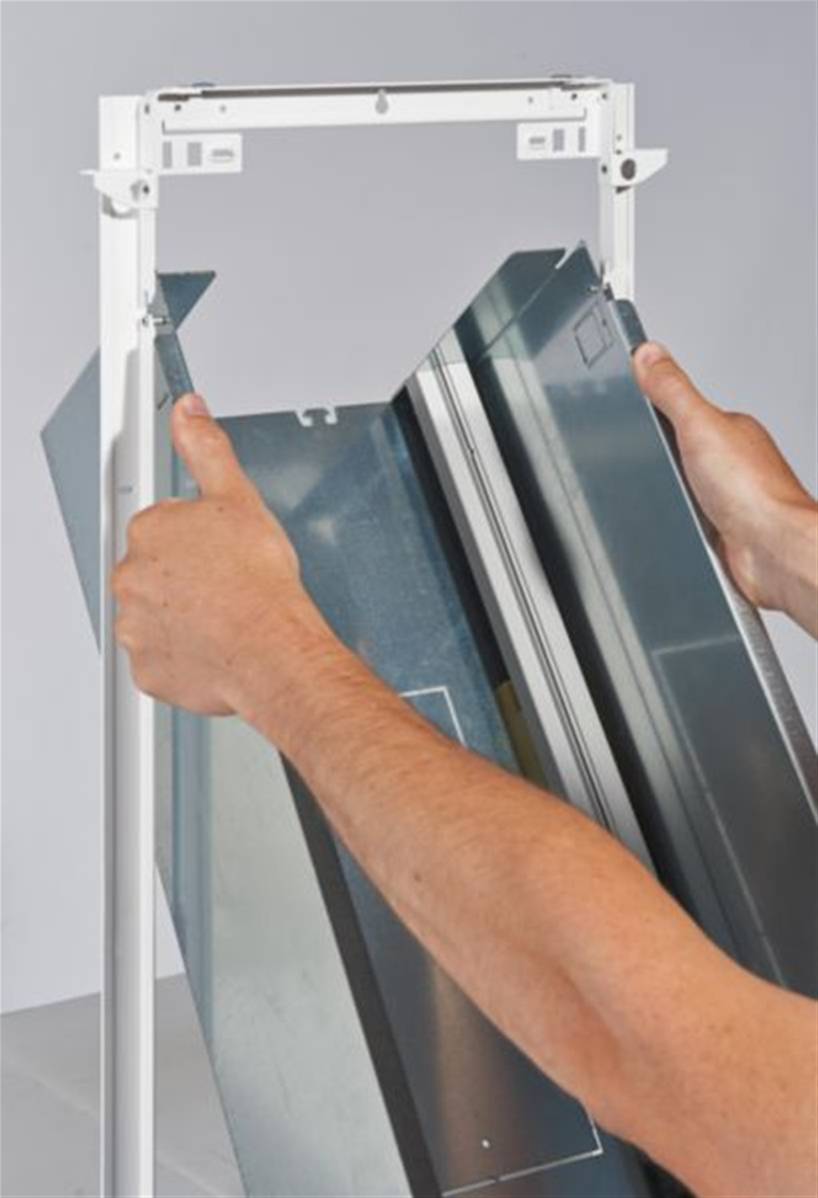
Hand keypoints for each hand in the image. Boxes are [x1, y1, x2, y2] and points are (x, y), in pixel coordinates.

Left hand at [113, 393, 314, 714]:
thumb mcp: (238, 498)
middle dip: (187, 575)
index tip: (223, 551)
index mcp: (149, 531)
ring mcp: (136, 628)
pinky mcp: (148, 669)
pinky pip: (162, 658)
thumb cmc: (259, 584)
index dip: (201, 537)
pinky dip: (184, 654)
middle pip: (156, 570)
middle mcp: (131, 578)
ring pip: (156, 615)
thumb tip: (189, 411)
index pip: (165, 526)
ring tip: (224, 618)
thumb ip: (207, 448)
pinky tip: (215, 646)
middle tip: (227, 584)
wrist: (273, 651)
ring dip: (183, 615)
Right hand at [633, 342, 817, 628]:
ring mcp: (725, 495)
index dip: (653, 407)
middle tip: (639, 455)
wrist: (770, 549)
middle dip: (656, 456)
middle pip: (678, 449)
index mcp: (729, 429)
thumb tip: (649, 354)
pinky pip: (685, 516)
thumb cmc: (753, 492)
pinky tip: (672, 518)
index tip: (630, 402)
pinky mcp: (718, 528)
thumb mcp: (699, 425)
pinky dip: (675, 518)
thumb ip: (672, 390)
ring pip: (680, 485)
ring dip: (667, 491)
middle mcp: (731, 461)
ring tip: (656, 490)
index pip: (682, 409)